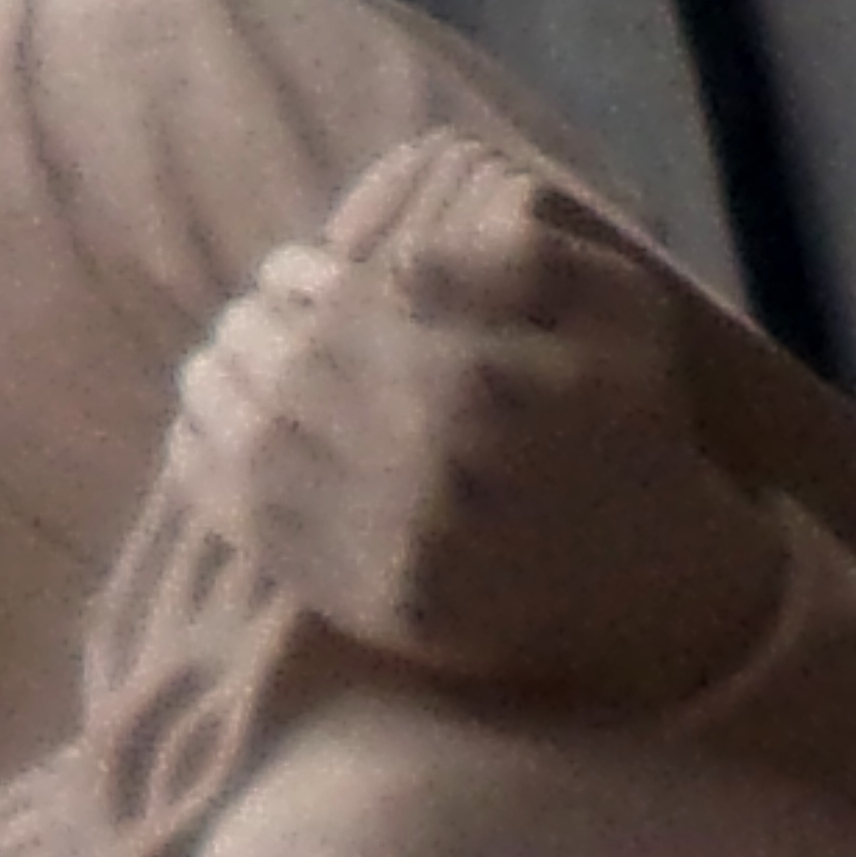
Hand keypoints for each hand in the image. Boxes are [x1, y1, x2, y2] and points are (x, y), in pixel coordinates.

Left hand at [163, 131, 780, 700]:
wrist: (656, 584)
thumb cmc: (633, 427)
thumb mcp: (614, 305)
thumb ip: (509, 257)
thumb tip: (392, 257)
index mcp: (471, 370)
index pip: (336, 299)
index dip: (296, 276)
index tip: (291, 272)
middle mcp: (417, 453)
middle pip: (280, 366)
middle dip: (247, 330)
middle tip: (246, 321)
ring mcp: (385, 535)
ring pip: (250, 441)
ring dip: (212, 392)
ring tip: (212, 370)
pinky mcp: (364, 599)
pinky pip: (251, 525)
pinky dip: (204, 471)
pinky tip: (199, 437)